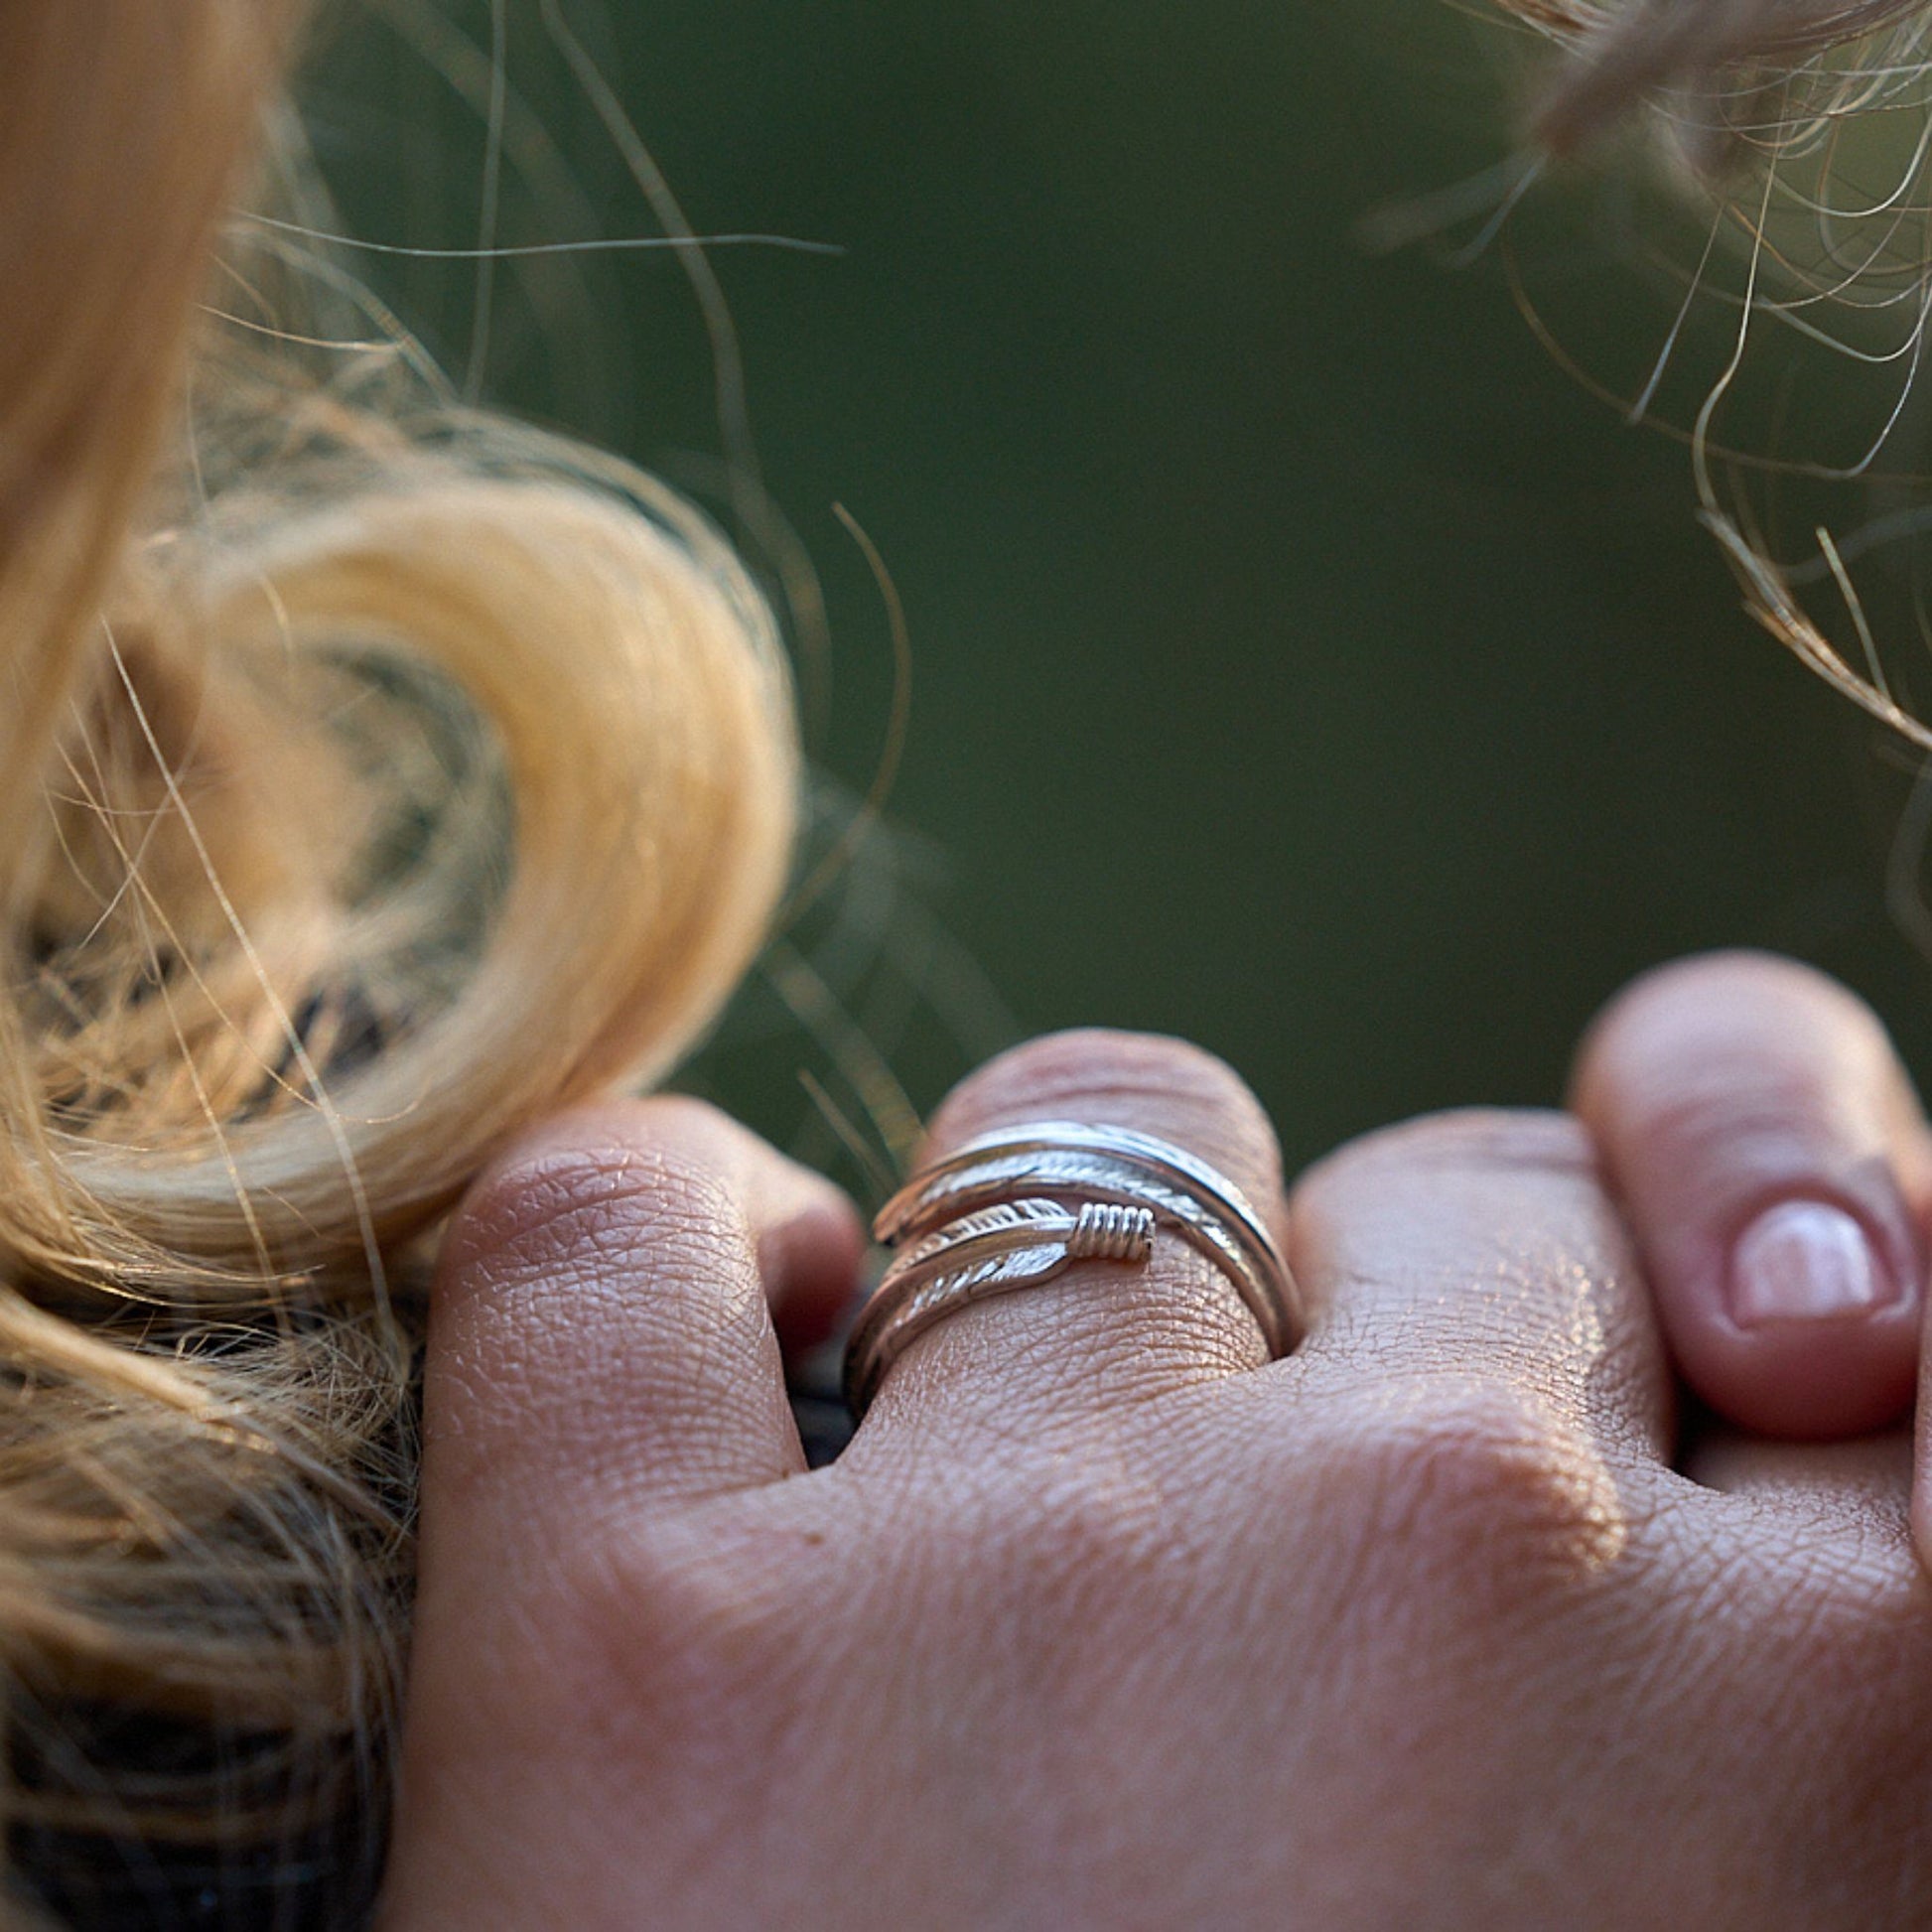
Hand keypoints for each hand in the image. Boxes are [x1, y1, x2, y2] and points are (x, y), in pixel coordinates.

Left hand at [380, 1032, 1931, 1929]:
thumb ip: (1776, 1773)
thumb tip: (1778, 1522)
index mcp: (1849, 1758)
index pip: (1891, 1278)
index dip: (1770, 1222)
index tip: (1727, 1346)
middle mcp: (1476, 1573)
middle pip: (1455, 1199)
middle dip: (1406, 1322)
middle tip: (1320, 1539)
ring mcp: (1041, 1567)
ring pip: (1102, 1131)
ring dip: (1083, 1249)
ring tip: (1023, 1460)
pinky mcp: (634, 1650)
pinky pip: (615, 1237)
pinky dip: (659, 1234)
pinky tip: (722, 1320)